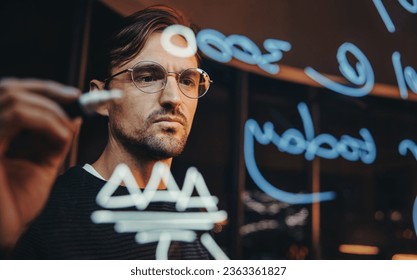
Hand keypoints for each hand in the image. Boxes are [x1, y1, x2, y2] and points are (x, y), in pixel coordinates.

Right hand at [0, 78, 80, 249]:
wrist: (8, 233)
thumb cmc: (19, 201)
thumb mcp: (43, 161)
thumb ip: (54, 136)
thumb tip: (73, 114)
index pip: (10, 92)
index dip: (42, 88)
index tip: (74, 94)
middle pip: (9, 89)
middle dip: (49, 91)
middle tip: (77, 99)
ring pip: (13, 99)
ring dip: (50, 110)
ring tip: (67, 132)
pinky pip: (15, 117)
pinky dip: (45, 121)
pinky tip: (62, 138)